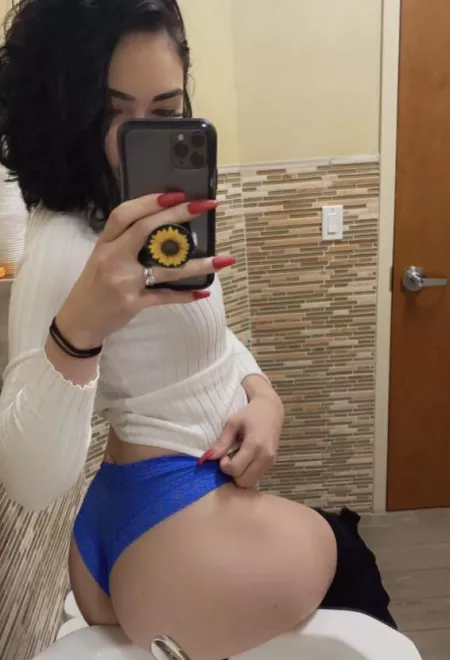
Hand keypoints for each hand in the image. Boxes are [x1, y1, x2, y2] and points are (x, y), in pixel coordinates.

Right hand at [56, 193, 233, 348]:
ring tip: (223, 259)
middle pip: (146, 230)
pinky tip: (203, 291)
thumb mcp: (102, 258)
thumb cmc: (94, 286)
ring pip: (166, 268)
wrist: (78, 322)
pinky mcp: (133, 303)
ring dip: (198, 264)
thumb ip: (125, 242)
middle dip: (178, 215)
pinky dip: (185, 295)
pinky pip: (165, 297)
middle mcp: (112, 258)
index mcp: (105, 243)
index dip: (150, 201)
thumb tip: (161, 226)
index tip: (177, 193)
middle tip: (205, 205)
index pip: (125, 214)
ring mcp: (123, 282)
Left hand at [201, 377, 283, 487]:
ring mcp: (271, 461)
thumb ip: (222, 442)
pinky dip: (248, 473)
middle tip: (229, 459)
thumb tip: (208, 458)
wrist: (271, 409)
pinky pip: (257, 477)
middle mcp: (265, 456)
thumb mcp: (232, 423)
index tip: (223, 455)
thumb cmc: (250, 413)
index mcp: (254, 445)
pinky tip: (245, 459)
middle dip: (232, 474)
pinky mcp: (273, 463)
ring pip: (251, 482)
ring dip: (240, 475)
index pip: (235, 469)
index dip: (224, 466)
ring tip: (237, 459)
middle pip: (243, 481)